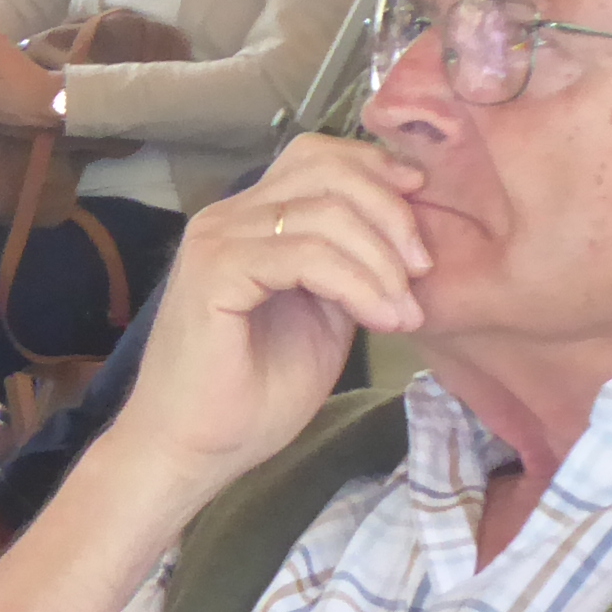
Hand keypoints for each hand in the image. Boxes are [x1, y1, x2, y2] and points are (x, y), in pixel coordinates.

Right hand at [95, 135, 430, 501]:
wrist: (188, 453)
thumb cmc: (247, 400)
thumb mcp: (322, 320)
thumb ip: (348, 269)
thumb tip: (401, 236)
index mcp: (250, 222)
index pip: (317, 158)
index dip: (376, 170)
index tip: (424, 207)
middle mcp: (227, 218)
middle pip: (326, 169)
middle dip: (390, 212)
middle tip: (422, 271)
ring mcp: (217, 241)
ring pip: (324, 212)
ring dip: (381, 261)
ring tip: (404, 312)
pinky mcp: (214, 273)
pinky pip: (305, 255)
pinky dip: (357, 284)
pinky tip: (380, 320)